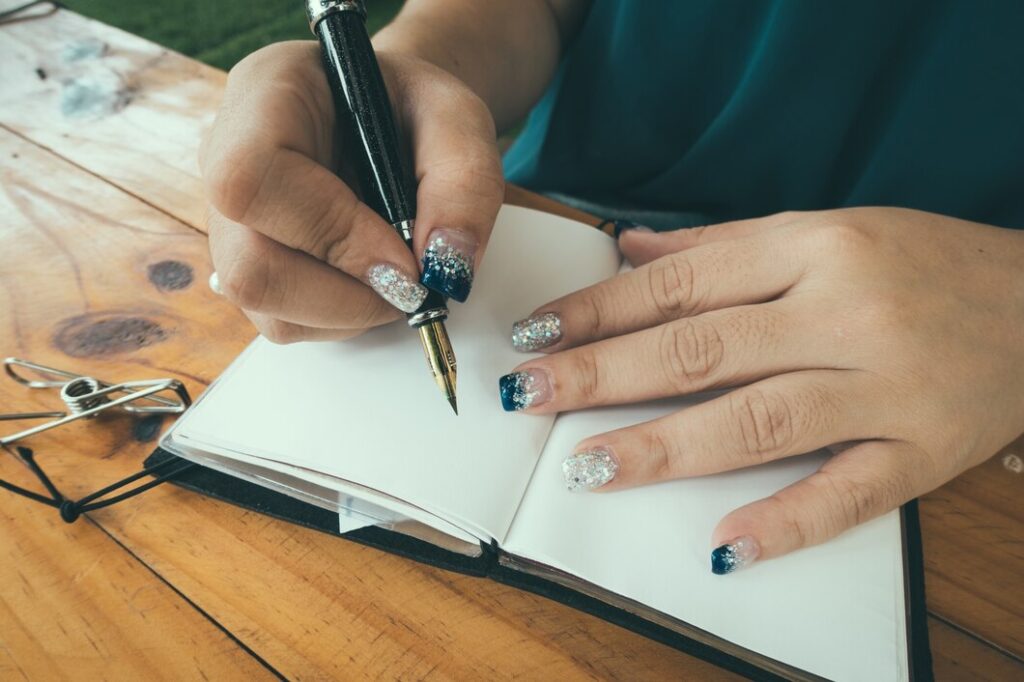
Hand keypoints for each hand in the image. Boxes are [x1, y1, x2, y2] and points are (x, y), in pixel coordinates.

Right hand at [199, 41, 502, 341]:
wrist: (392, 115)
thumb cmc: (412, 107)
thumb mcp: (459, 118)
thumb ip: (464, 183)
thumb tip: (443, 266)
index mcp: (263, 98)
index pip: (254, 181)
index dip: (331, 234)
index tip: (404, 259)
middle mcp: (225, 162)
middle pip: (249, 267)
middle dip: (346, 297)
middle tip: (411, 284)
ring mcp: (231, 222)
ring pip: (266, 307)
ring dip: (349, 312)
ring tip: (397, 272)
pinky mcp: (251, 266)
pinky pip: (284, 320)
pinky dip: (343, 317)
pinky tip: (372, 278)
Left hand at [501, 208, 1023, 572]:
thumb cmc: (923, 262)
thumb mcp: (826, 229)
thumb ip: (724, 247)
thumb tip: (630, 249)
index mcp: (814, 249)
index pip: (680, 284)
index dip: (598, 309)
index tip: (536, 333)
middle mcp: (844, 313)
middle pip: (702, 349)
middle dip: (604, 374)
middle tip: (530, 397)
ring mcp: (884, 387)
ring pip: (760, 419)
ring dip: (668, 448)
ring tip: (592, 466)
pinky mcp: (922, 451)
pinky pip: (849, 493)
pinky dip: (785, 522)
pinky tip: (725, 544)